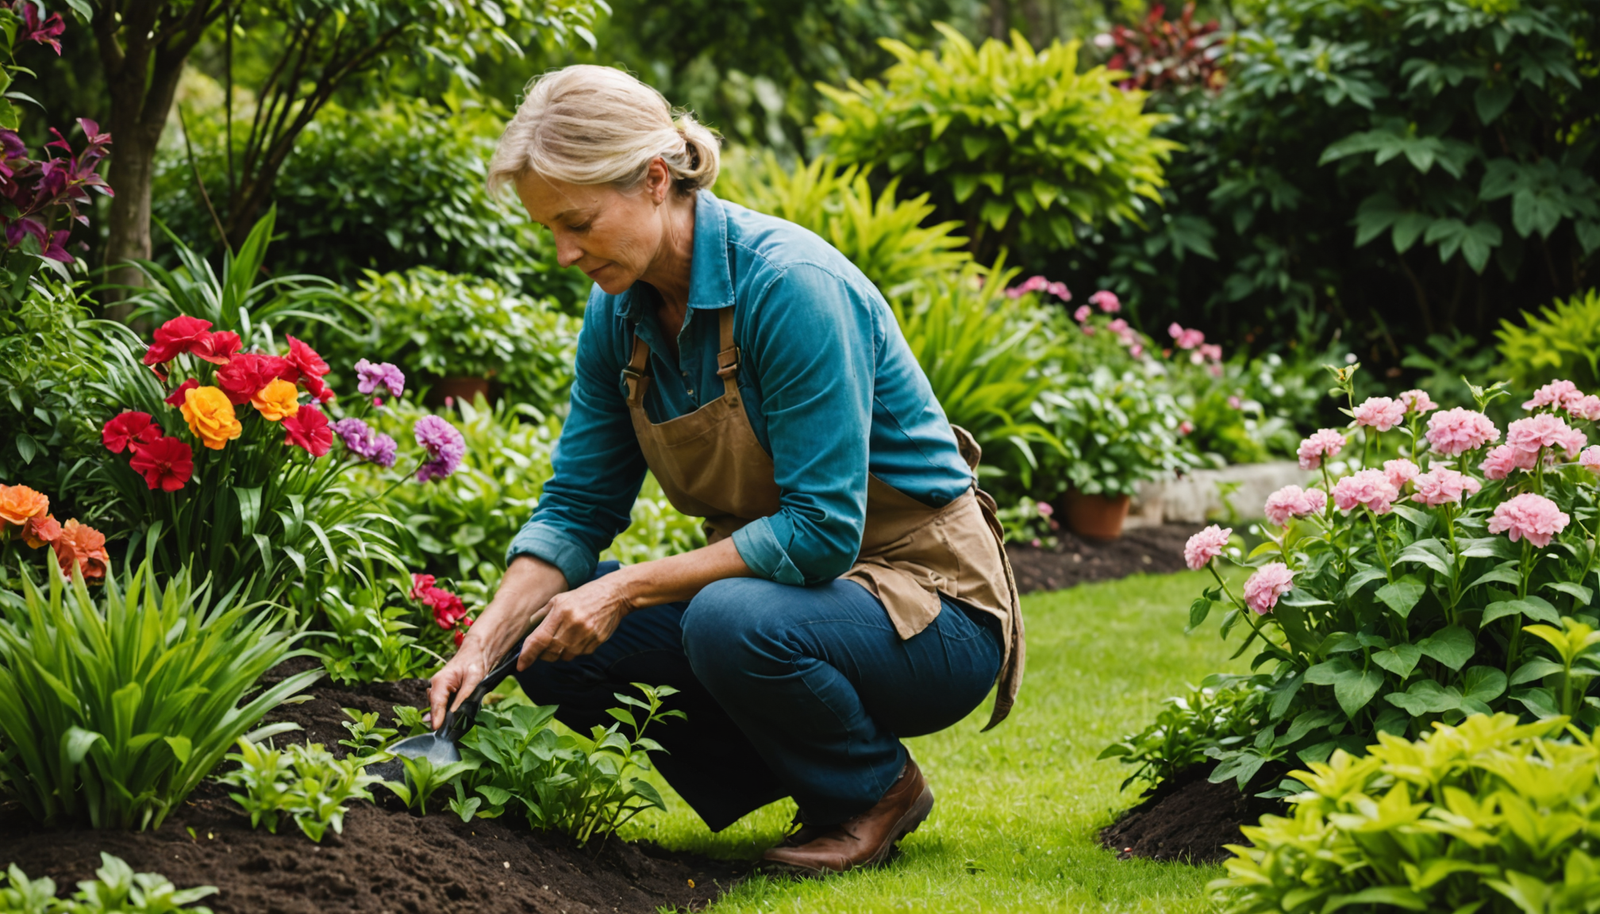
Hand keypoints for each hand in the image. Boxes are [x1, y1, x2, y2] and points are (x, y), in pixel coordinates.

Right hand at [427, 642, 492, 730]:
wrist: (477, 653)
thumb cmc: (475, 663)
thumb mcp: (473, 680)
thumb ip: (463, 697)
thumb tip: (453, 713)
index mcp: (440, 681)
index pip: (436, 703)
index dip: (437, 718)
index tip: (437, 730)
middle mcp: (436, 686)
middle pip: (435, 708)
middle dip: (441, 720)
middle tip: (448, 734)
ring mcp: (438, 690)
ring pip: (438, 708)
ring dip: (444, 718)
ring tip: (451, 730)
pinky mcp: (444, 693)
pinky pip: (443, 706)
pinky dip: (447, 713)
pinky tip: (453, 720)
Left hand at [518, 573, 633, 666]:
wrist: (614, 596)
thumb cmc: (583, 596)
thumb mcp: (559, 599)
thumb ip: (541, 615)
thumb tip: (526, 633)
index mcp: (560, 612)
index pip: (539, 640)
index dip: (527, 655)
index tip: (520, 665)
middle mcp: (573, 625)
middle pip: (550, 652)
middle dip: (543, 654)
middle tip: (544, 646)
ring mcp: (586, 635)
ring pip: (564, 656)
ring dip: (559, 652)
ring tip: (564, 637)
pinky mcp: (596, 642)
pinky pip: (578, 654)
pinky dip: (573, 650)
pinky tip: (578, 636)